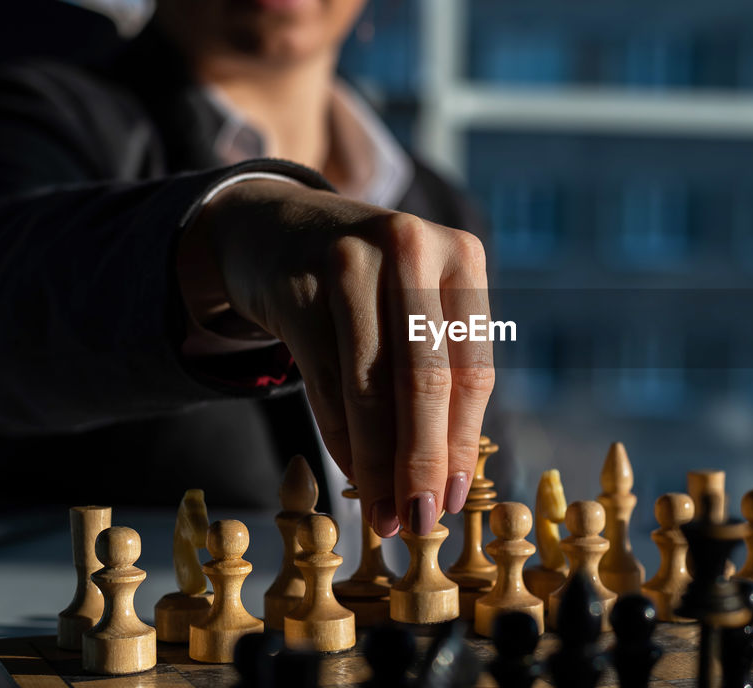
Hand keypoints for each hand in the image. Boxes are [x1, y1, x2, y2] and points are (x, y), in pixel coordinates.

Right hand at [178, 178, 493, 536]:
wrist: (281, 230)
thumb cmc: (375, 284)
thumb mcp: (422, 307)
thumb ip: (443, 374)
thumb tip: (448, 481)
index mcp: (463, 257)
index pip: (471, 371)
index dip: (462, 444)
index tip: (452, 499)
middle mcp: (411, 250)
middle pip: (423, 382)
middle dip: (421, 463)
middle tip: (419, 522)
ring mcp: (352, 263)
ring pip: (369, 389)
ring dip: (376, 465)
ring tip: (384, 515)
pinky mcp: (301, 287)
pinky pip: (326, 384)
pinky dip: (343, 439)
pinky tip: (353, 475)